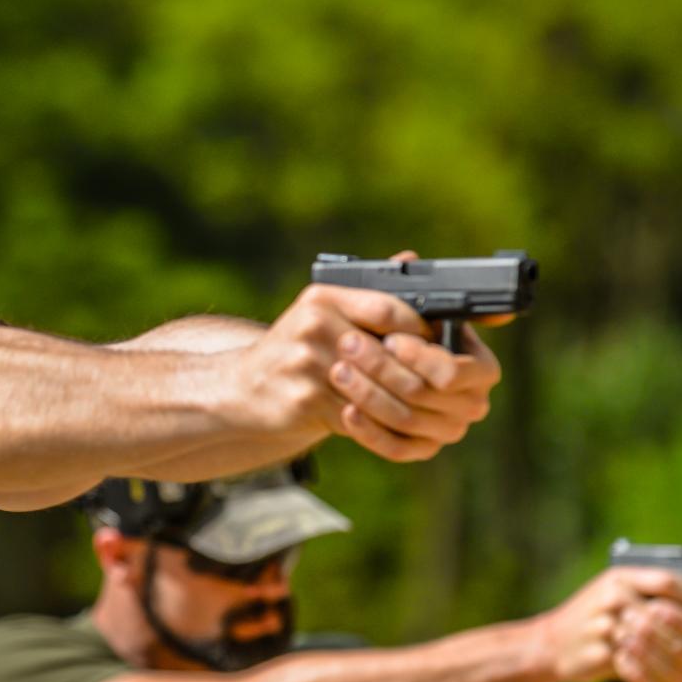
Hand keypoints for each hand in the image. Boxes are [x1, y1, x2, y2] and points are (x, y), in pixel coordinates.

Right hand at [240, 271, 499, 462]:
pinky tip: (390, 423)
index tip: (436, 344)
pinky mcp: (304, 399)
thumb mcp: (324, 313)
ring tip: (422, 405)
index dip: (419, 330)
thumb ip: (367, 292)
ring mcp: (307, 364)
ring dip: (401, 400)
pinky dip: (377, 422)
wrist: (242, 390)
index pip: (387, 309)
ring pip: (375, 386)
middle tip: (439, 383)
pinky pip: (356, 414)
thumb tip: (412, 259)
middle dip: (416, 370)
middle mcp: (313, 325)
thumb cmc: (295, 350)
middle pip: (385, 351)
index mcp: (322, 298)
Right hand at [540, 567, 681, 681]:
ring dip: (672, 653)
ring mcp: (605, 625)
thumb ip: (649, 592)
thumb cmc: (589, 617)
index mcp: (619, 578)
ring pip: (654, 640)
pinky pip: (636, 661)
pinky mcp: (600, 653)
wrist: (549, 644)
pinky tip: (663, 673)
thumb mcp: (613, 592)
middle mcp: (612, 597)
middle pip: (664, 614)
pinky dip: (652, 669)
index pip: (667, 582)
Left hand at [610, 594, 681, 681]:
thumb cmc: (644, 637)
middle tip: (629, 618)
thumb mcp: (656, 616)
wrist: (627, 677)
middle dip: (654, 633)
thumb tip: (669, 581)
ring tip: (621, 635)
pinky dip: (637, 673)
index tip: (653, 605)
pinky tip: (620, 658)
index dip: (678, 618)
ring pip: (669, 671)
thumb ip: (667, 600)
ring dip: (643, 652)